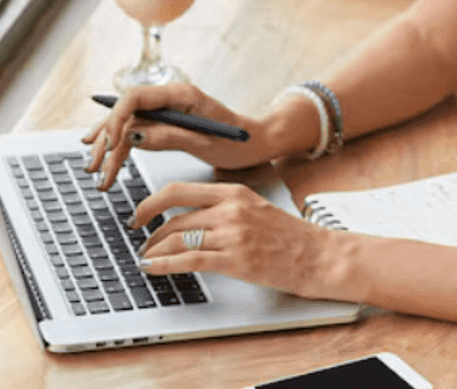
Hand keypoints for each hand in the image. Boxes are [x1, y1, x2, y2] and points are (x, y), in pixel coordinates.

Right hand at [81, 83, 276, 189]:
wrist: (257, 142)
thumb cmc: (238, 142)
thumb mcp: (205, 142)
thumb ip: (169, 137)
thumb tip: (133, 137)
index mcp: (180, 94)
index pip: (135, 98)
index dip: (115, 119)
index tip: (107, 145)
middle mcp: (169, 97)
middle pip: (126, 112)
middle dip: (106, 139)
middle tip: (95, 167)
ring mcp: (166, 109)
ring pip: (127, 123)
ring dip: (109, 146)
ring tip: (94, 169)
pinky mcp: (166, 123)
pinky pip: (136, 130)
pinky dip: (120, 146)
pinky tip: (105, 155)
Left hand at [132, 181, 343, 298]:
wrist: (317, 255)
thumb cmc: (288, 235)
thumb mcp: (254, 207)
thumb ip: (223, 207)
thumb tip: (187, 216)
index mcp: (234, 191)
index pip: (180, 190)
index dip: (151, 202)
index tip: (138, 213)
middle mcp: (231, 209)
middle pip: (175, 218)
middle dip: (151, 233)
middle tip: (142, 243)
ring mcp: (233, 235)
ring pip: (177, 239)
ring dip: (155, 251)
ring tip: (146, 258)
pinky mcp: (236, 260)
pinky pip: (189, 260)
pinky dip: (164, 264)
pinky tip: (152, 268)